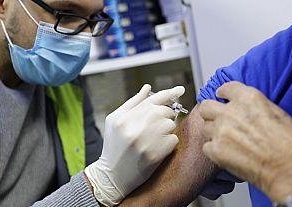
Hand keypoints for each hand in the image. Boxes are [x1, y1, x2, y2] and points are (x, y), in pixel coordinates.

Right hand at [85, 84, 184, 205]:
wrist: (112, 176)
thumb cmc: (113, 147)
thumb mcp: (114, 121)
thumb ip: (132, 103)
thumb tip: (148, 88)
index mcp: (124, 117)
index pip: (152, 99)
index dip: (169, 93)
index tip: (180, 89)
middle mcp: (134, 127)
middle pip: (164, 111)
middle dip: (165, 116)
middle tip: (158, 125)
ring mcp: (145, 141)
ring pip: (170, 124)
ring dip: (167, 130)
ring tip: (154, 138)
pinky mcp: (154, 154)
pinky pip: (173, 139)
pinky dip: (169, 142)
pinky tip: (157, 148)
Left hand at [199, 81, 291, 201]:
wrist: (289, 172)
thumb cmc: (291, 146)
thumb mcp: (279, 114)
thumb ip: (257, 105)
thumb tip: (247, 107)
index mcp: (248, 98)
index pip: (225, 88)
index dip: (223, 94)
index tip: (222, 97)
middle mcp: (231, 112)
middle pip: (206, 106)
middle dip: (211, 112)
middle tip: (218, 119)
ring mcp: (221, 131)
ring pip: (206, 127)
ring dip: (214, 132)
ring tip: (228, 140)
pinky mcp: (216, 150)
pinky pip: (207, 146)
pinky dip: (214, 150)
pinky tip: (227, 153)